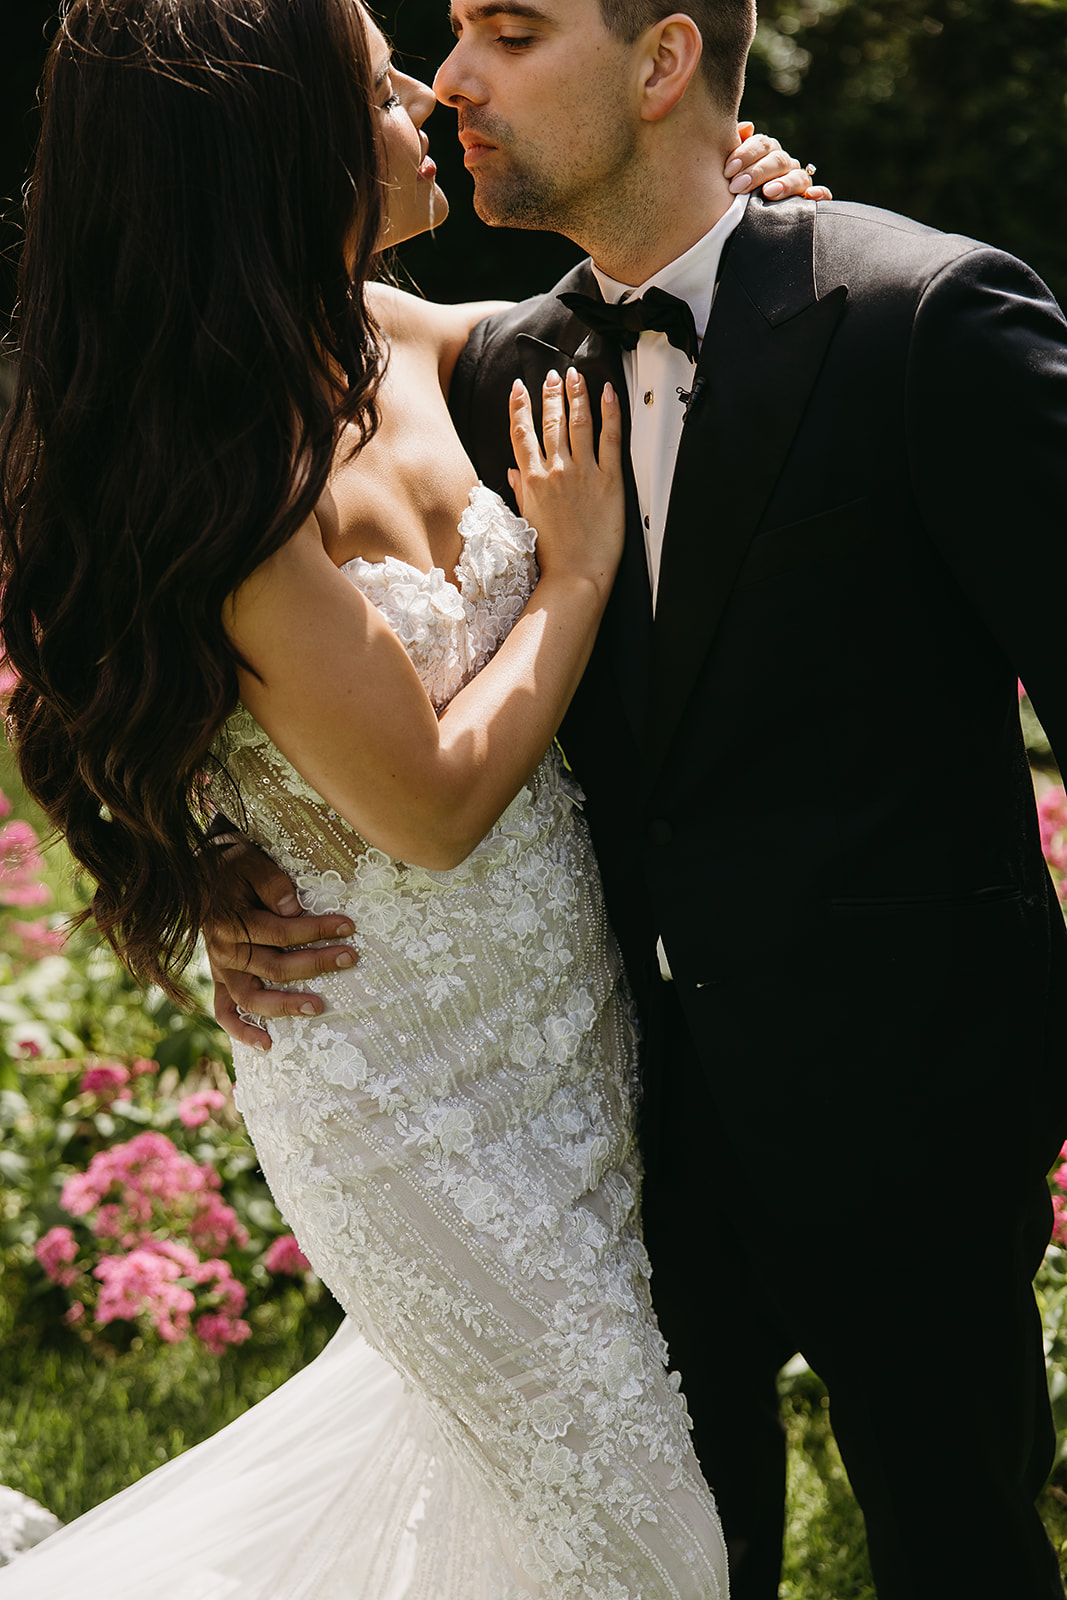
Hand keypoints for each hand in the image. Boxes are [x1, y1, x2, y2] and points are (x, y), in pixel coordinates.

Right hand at [205, 835, 356, 1050]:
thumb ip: (271, 883)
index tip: (349, 926)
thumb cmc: (231, 862)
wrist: (198, 869)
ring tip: (319, 1008)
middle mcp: (223, 949)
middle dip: (316, 963)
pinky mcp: (220, 976)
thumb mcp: (250, 860)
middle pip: (274, 966)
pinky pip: (224, 1011)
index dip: (316, 930)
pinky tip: (267, 1044)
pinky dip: (241, 1029)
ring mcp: (220, 967)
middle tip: (350, 958)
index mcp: (230, 921)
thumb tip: (294, 909)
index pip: (281, 931)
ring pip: (252, 996)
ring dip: (285, 1005)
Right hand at [506, 369, 623, 599]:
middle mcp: (555, 472)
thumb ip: (520, 491)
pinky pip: (610, 438)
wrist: (576, 575)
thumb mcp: (527, 520)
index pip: (521, 433)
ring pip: (578, 423)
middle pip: (550, 422)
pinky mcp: (610, 480)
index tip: (519, 388)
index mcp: (531, 481)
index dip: (519, 407)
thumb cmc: (552, 555)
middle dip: (551, 393)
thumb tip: (512, 472)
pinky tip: (607, 392)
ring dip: (576, 394)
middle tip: (553, 375)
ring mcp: (583, 473)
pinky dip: (609, 412)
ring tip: (576, 375)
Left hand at [724, 122, 831, 201]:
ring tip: (767, 192)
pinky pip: (822, 195)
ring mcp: (798, 183)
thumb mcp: (728, 170)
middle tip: (737, 186)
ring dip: (784, 183)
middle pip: (778, 160)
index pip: (762, 145)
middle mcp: (784, 166)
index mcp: (766, 153)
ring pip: (798, 177)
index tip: (728, 170)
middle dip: (757, 172)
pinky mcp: (808, 202)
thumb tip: (748, 127)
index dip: (746, 154)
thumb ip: (732, 146)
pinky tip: (811, 196)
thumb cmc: (729, 190)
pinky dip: (820, 194)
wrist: (734, 224)